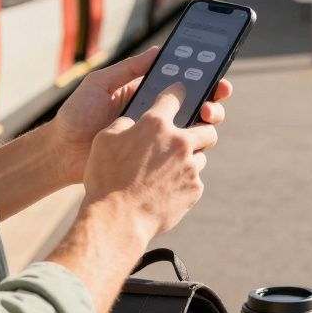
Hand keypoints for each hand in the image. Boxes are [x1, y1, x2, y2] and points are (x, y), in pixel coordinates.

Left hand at [50, 46, 232, 186]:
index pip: (181, 83)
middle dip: (212, 100)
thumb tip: (158, 50)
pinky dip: (193, 150)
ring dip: (206, 123)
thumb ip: (128, 69)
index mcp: (146, 94)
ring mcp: (156, 140)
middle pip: (195, 106)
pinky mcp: (153, 163)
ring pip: (193, 131)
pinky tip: (194, 143)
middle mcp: (156, 116)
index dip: (203, 78)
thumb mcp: (100, 84)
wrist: (62, 153)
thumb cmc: (77, 115)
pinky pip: (180, 156)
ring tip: (203, 117)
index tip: (216, 72)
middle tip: (211, 99)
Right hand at [81, 84, 217, 238]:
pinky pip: (194, 180)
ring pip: (201, 156)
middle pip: (206, 126)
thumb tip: (133, 123)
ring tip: (169, 168)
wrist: (117, 219)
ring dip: (189, 158)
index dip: (177, 92)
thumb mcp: (105, 140)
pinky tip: (165, 189)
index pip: (175, 96)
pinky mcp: (194, 190)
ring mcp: (190, 167)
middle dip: (201, 128)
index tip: (180, 93)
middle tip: (188, 135)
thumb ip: (124, 124)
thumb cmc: (106, 178)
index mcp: (155, 124)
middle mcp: (179, 142)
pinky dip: (183, 181)